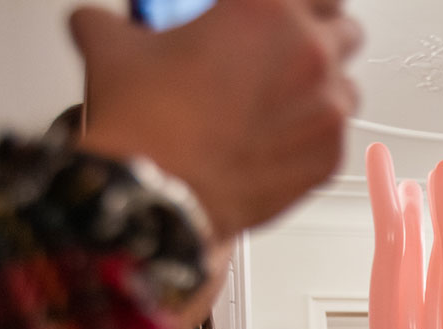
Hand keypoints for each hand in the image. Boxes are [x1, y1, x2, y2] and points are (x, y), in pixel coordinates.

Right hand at [72, 0, 362, 237]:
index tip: (287, 13)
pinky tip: (276, 144)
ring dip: (322, 90)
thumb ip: (113, 24)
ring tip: (280, 104)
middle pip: (344, 29)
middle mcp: (309, 54)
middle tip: (285, 54)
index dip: (300, 2)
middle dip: (319, 38)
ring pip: (346, 87)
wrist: (153, 196)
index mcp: (267, 8)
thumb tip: (96, 25)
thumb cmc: (145, 125)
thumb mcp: (111, 46)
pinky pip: (337, 138)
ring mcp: (326, 109)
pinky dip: (313, 138)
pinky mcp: (330, 159)